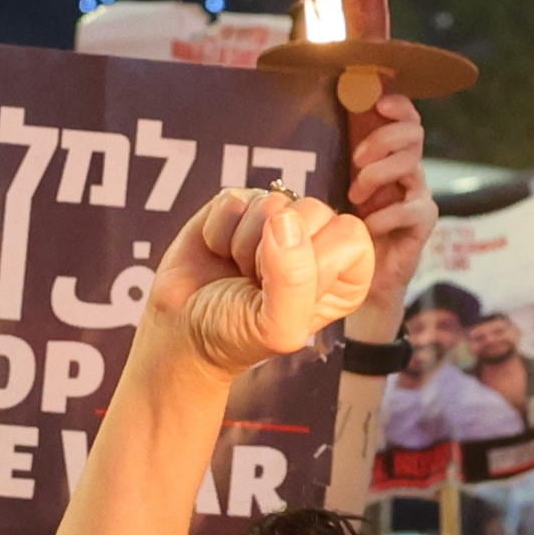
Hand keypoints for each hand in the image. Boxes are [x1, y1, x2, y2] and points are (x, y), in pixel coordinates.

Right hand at [148, 186, 375, 376]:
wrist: (182, 332)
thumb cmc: (236, 335)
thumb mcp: (277, 327)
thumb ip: (294, 279)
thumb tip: (284, 219)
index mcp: (344, 274)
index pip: (352, 235)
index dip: (313, 260)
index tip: (285, 290)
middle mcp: (316, 242)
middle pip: (314, 209)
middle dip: (273, 252)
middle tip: (256, 282)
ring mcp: (276, 220)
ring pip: (272, 202)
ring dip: (243, 244)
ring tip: (238, 272)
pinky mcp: (239, 206)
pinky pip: (234, 199)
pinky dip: (219, 231)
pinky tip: (220, 254)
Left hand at [337, 89, 431, 342]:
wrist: (356, 281)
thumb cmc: (338, 227)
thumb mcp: (330, 184)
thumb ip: (330, 154)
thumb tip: (310, 115)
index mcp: (387, 155)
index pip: (405, 117)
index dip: (397, 105)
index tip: (376, 103)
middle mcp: (407, 171)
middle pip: (414, 134)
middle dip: (382, 140)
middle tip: (355, 160)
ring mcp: (418, 196)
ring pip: (413, 166)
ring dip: (378, 175)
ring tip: (354, 195)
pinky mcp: (422, 224)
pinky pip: (412, 208)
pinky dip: (385, 214)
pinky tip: (367, 225)